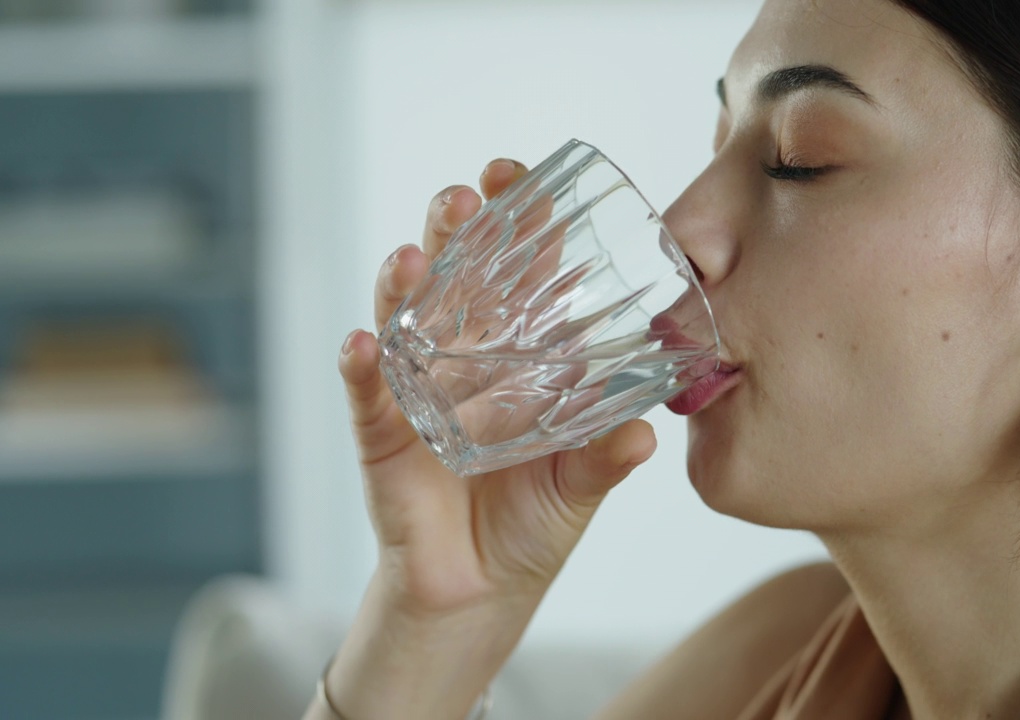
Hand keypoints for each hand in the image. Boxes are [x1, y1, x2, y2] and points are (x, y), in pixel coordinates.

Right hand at [338, 158, 657, 617]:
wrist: (483, 591)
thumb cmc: (536, 522)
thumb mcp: (583, 486)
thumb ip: (607, 459)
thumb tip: (643, 435)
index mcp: (518, 355)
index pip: (517, 272)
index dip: (516, 224)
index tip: (518, 178)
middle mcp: (464, 359)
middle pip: (453, 276)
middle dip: (454, 230)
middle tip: (463, 197)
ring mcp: (418, 390)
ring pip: (403, 319)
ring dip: (402, 284)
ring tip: (412, 258)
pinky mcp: (383, 435)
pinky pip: (368, 393)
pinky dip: (362, 366)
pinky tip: (363, 341)